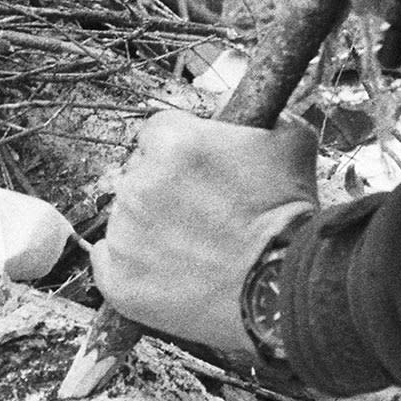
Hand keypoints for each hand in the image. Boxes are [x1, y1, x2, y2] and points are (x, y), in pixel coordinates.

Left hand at [91, 109, 317, 355]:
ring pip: (126, 217)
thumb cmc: (289, 219)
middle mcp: (138, 183)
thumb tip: (247, 109)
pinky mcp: (116, 279)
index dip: (181, 152)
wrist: (282, 291)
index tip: (199, 172)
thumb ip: (262, 116)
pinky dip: (134, 266)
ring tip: (193, 249)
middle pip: (138, 174)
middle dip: (165, 189)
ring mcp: (123, 233)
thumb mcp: (291, 145)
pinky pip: (109, 261)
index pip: (157, 132)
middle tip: (202, 214)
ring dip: (151, 227)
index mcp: (173, 142)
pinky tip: (170, 271)